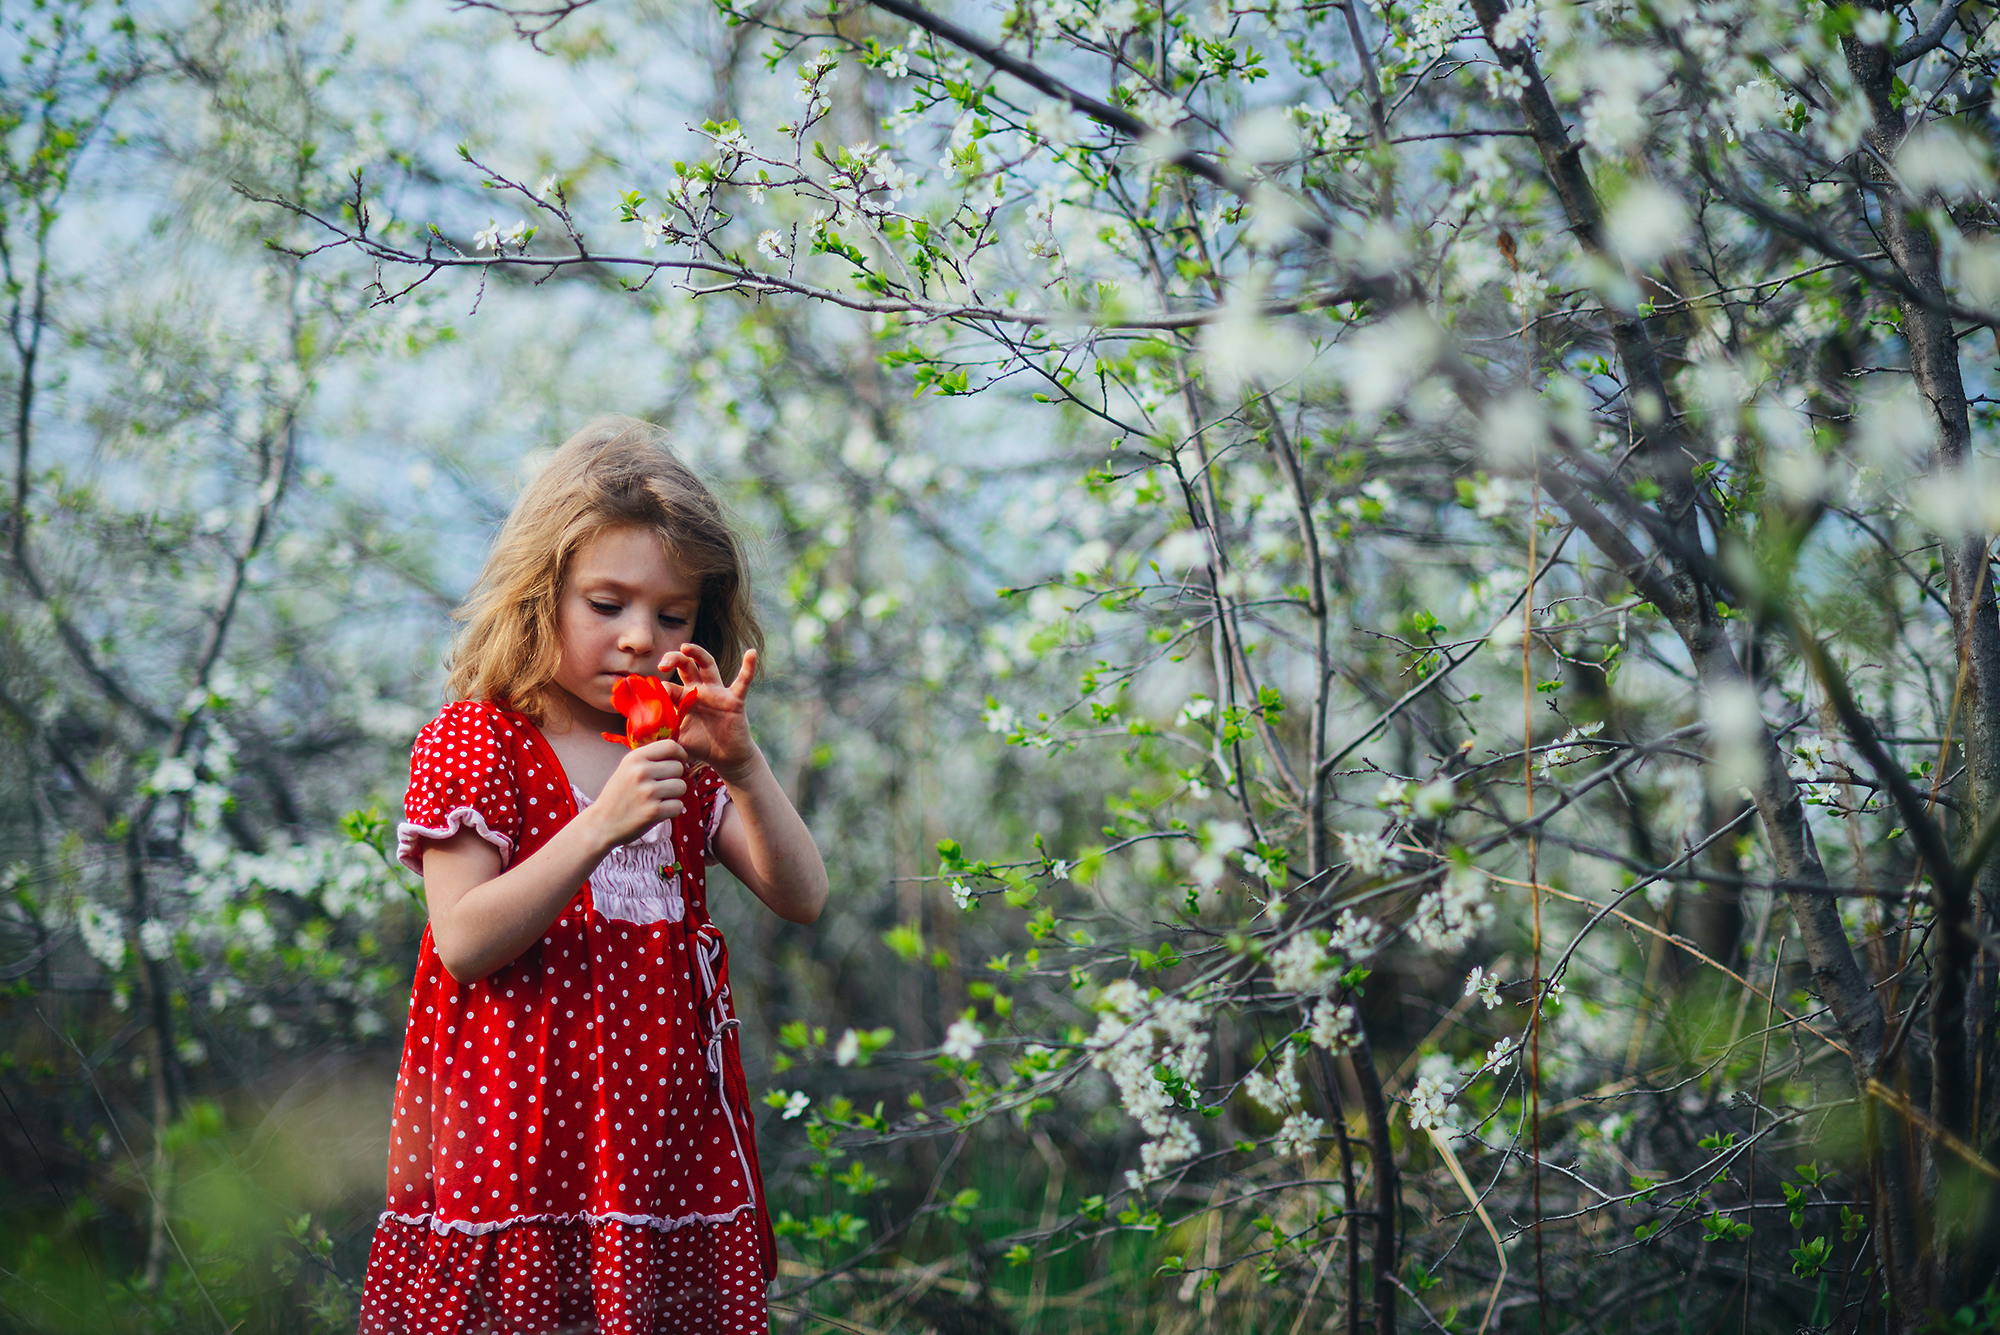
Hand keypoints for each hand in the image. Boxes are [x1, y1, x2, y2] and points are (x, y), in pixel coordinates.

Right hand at [581, 737, 686, 848]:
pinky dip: (672, 810)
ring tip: (658, 800)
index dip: (680, 754)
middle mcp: (641, 772)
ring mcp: (647, 792)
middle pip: (679, 767)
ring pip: (681, 786)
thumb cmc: (619, 796)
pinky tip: (658, 812)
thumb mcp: (627, 769)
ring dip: (674, 795)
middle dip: (675, 778)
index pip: (670, 746)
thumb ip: (650, 759)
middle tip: (660, 788)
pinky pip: (678, 806)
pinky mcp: (653, 811)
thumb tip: (681, 754)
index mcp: (635, 758)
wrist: (601, 824)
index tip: (679, 763)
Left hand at [656, 644, 759, 782]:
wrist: (725, 757)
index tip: (649, 693)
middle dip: (673, 659)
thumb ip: (661, 736)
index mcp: (683, 698)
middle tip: (662, 663)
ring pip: (708, 665)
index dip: (658, 688)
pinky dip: (748, 667)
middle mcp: (699, 690)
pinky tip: (751, 653)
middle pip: (685, 666)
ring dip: (697, 654)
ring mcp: (717, 692)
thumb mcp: (677, 740)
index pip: (668, 686)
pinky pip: (742, 681)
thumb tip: (638, 738)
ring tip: (685, 647)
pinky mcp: (734, 700)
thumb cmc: (700, 747)